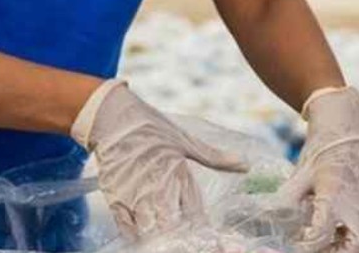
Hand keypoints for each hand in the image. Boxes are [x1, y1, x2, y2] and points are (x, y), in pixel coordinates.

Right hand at [72, 80, 248, 238]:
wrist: (112, 118)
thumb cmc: (152, 128)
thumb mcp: (186, 140)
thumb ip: (215, 158)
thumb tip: (246, 165)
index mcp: (178, 174)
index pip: (195, 214)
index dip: (203, 231)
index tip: (211, 241)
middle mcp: (157, 187)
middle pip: (173, 228)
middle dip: (181, 239)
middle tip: (188, 244)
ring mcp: (135, 195)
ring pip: (150, 231)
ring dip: (160, 240)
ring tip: (167, 243)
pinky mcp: (115, 198)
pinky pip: (126, 228)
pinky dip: (137, 237)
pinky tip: (145, 238)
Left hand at [277, 87, 358, 252]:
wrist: (346, 128)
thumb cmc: (322, 149)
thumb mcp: (298, 177)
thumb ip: (288, 203)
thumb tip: (275, 220)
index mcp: (333, 197)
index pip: (320, 237)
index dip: (307, 246)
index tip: (298, 245)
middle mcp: (357, 202)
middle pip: (356, 244)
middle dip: (337, 252)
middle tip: (320, 249)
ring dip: (349, 244)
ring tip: (331, 242)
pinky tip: (343, 227)